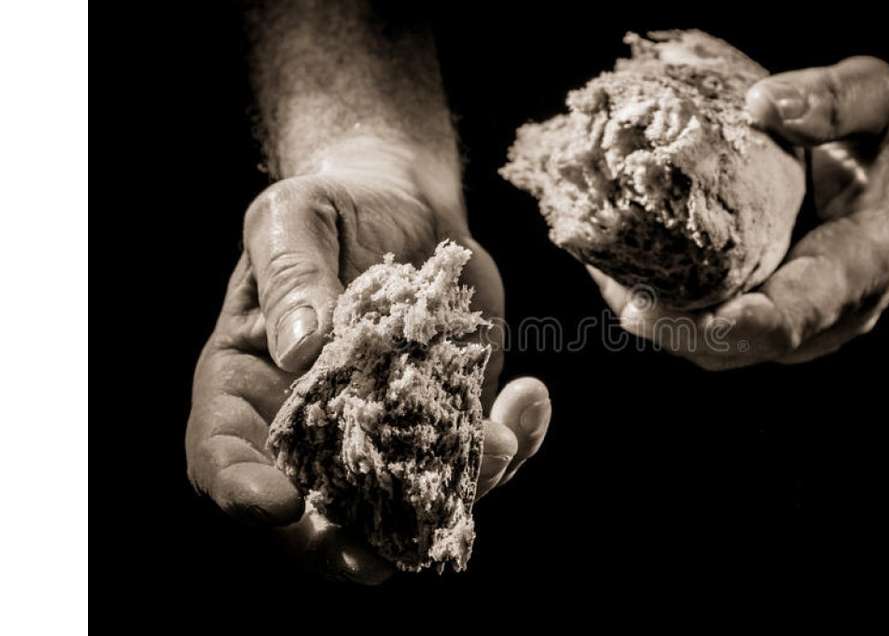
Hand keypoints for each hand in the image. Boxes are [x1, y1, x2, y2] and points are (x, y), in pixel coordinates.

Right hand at [185, 140, 552, 582]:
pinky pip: (475, 459)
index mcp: (247, 387)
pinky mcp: (447, 421)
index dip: (241, 489)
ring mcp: (385, 433)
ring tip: (499, 444)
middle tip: (378, 562)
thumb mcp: (294, 216)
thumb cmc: (330, 206)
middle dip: (343, 545)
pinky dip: (510, 444)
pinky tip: (530, 398)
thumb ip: (292, 274)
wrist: (403, 206)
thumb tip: (299, 348)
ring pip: (409, 499)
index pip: (224, 454)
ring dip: (454, 493)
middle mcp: (312, 428)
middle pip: (312, 511)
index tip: (278, 503)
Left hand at [589, 56, 888, 368]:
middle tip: (618, 293)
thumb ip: (834, 99)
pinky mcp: (776, 313)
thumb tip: (760, 104)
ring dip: (663, 323)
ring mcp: (803, 323)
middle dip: (675, 331)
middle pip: (741, 347)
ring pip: (722, 350)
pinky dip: (672, 309)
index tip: (675, 316)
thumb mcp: (882, 98)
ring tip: (608, 281)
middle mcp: (831, 312)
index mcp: (861, 265)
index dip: (734, 325)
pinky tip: (625, 273)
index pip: (794, 314)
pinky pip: (718, 327)